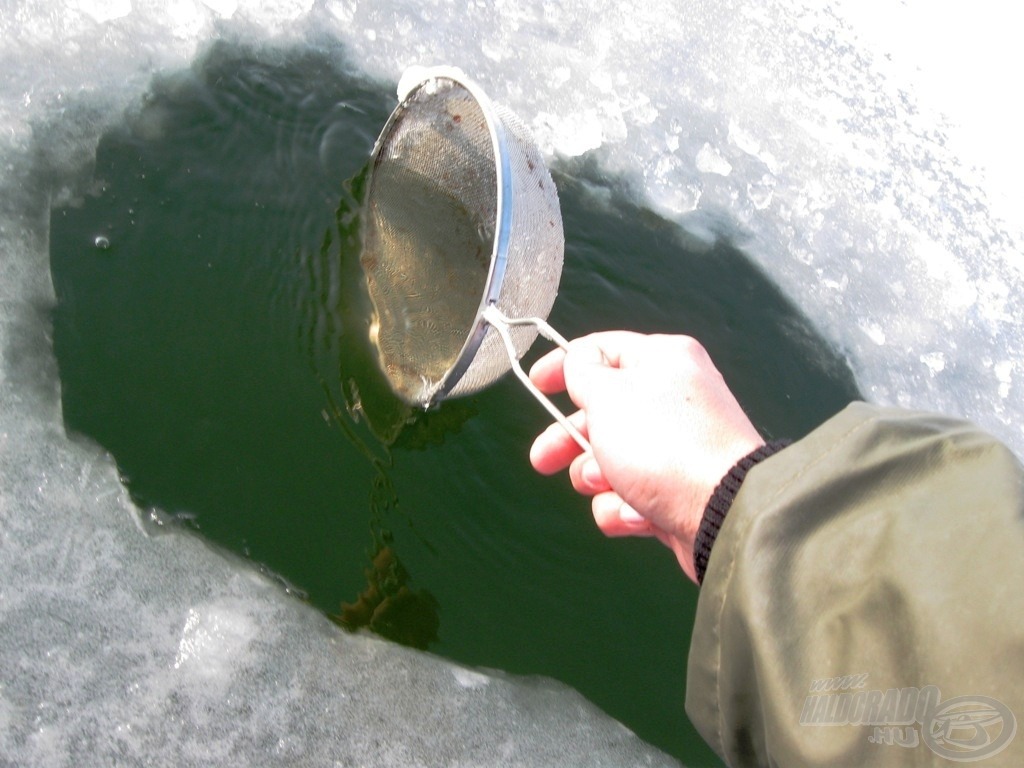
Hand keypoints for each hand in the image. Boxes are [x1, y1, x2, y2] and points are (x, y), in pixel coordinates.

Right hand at [529, 332, 763, 582]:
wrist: (723, 513)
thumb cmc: (664, 444)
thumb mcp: (609, 395)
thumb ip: (582, 372)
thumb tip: (577, 360)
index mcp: (663, 361)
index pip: (603, 349)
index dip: (564, 365)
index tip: (536, 383)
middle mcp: (675, 399)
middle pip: (602, 412)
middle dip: (569, 440)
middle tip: (543, 460)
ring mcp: (678, 448)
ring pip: (612, 459)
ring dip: (597, 478)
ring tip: (607, 485)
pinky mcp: (679, 492)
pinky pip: (632, 495)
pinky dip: (624, 507)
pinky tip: (636, 515)